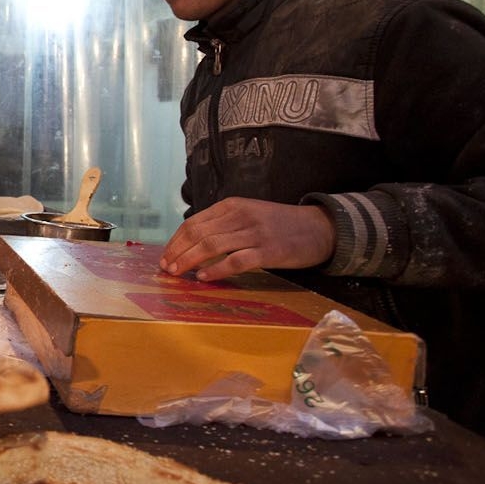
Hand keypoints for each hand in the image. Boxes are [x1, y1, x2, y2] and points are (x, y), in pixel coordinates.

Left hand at [160, 198, 335, 281]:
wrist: (319, 227)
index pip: (194, 223)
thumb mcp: (248, 214)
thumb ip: (223, 224)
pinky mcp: (269, 251)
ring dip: (190, 261)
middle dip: (178, 252)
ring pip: (212, 246)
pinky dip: (217, 270)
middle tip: (166, 268)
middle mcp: (241, 216)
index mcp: (232, 206)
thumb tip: (191, 243)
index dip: (176, 241)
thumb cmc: (279, 224)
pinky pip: (236, 261)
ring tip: (177, 273)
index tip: (165, 255)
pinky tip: (204, 277)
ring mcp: (255, 233)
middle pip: (198, 234)